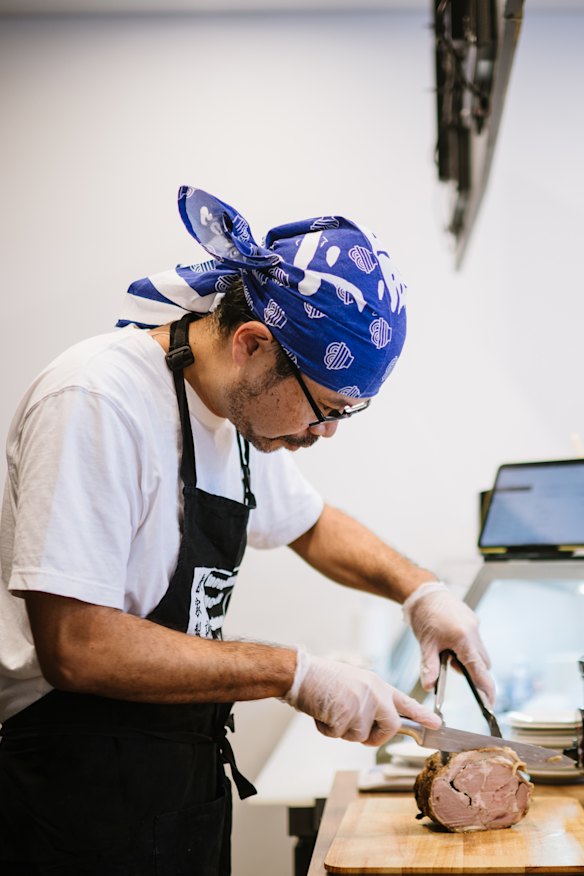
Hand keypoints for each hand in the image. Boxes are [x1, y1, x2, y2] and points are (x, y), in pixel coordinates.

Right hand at [282, 649, 441, 745]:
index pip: (405, 701)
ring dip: (343, 730)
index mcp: (376, 684)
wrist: (301, 673)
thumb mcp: (355, 683)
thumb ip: (371, 700)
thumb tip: (382, 722)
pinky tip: (321, 712)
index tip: (437, 724)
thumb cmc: (324, 679)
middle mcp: (373, 693)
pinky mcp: (344, 715)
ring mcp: (360, 704)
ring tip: (331, 709)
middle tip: (357, 729)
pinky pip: (339, 736)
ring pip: (360, 736)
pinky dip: (327, 729)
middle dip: (376, 736)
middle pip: (390, 727)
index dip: (422, 715)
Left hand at [403, 582, 495, 704]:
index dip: (486, 690)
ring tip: (446, 651)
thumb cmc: (424, 615)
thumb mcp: (426, 644)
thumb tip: (429, 686)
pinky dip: (466, 646)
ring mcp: (475, 625)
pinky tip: (449, 641)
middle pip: (483, 663)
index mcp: (463, 639)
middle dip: (472, 671)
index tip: (490, 705)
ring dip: (468, 658)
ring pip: (479, 652)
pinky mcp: (473, 620)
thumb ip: (429, 666)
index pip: (480, 671)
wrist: (423, 592)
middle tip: (450, 667)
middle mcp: (473, 632)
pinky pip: (475, 640)